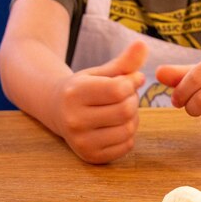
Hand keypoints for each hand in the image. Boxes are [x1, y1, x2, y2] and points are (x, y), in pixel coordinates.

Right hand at [50, 41, 147, 163]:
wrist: (57, 110)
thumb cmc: (84, 89)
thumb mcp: (100, 72)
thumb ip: (124, 62)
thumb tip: (143, 44)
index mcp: (74, 93)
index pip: (119, 90)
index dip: (132, 83)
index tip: (130, 80)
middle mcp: (74, 120)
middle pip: (125, 111)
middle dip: (133, 101)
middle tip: (126, 97)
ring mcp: (81, 141)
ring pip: (128, 130)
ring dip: (133, 118)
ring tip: (122, 110)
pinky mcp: (90, 156)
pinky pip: (126, 146)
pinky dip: (128, 135)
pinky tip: (117, 126)